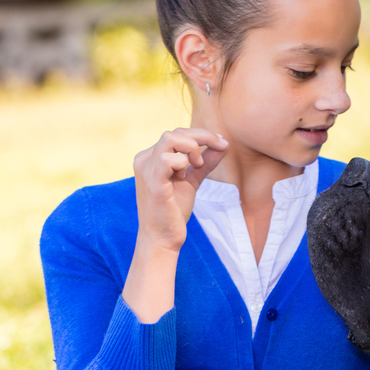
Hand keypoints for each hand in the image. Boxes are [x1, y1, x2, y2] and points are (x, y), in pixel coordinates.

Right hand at [132, 128, 228, 252]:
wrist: (163, 237)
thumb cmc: (174, 210)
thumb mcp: (192, 180)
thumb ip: (205, 162)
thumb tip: (224, 144)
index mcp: (151, 157)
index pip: (177, 134)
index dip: (202, 135)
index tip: (222, 143)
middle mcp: (145, 159)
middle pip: (175, 132)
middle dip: (203, 136)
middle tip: (220, 147)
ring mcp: (146, 169)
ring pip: (169, 138)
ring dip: (192, 148)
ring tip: (197, 166)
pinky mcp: (152, 182)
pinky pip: (167, 159)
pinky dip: (183, 163)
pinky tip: (184, 177)